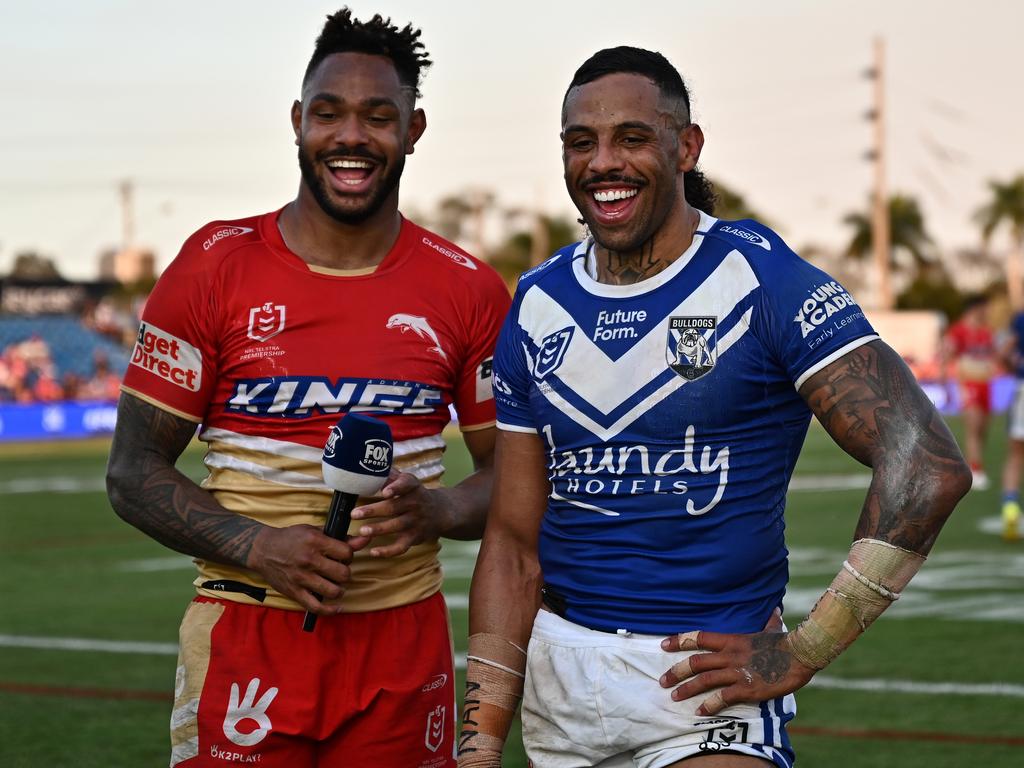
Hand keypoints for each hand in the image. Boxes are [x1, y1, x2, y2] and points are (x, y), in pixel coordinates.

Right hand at [247, 524, 366, 614]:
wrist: (263, 549)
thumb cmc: (290, 538)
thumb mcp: (314, 531)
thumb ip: (340, 537)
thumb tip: (365, 539)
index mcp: (315, 542)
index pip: (346, 553)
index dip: (349, 555)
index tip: (343, 556)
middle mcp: (309, 560)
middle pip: (343, 573)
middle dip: (345, 572)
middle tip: (339, 570)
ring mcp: (301, 578)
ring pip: (333, 591)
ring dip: (339, 589)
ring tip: (336, 585)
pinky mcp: (294, 592)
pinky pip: (316, 607)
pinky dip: (330, 610)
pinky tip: (336, 607)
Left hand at [349, 470, 446, 556]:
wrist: (441, 511)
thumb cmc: (415, 494)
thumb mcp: (408, 481)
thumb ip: (391, 475)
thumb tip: (371, 465)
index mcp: (413, 487)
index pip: (407, 484)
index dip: (396, 487)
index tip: (385, 491)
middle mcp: (416, 504)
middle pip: (394, 507)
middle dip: (374, 511)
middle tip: (354, 514)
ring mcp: (416, 522)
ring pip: (397, 526)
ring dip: (379, 529)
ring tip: (363, 531)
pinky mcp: (415, 537)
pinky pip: (402, 546)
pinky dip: (389, 551)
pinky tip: (374, 552)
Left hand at [659, 630, 814, 715]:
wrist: (801, 655)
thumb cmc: (787, 643)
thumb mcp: (773, 630)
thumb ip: (769, 622)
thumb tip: (775, 610)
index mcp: (732, 640)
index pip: (699, 637)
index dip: (679, 641)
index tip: (663, 645)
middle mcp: (730, 655)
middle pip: (696, 661)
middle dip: (676, 671)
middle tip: (662, 680)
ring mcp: (737, 672)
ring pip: (704, 680)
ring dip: (687, 689)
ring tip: (674, 696)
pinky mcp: (747, 689)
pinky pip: (722, 697)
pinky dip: (709, 705)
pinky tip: (700, 711)